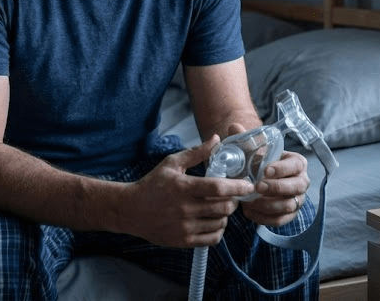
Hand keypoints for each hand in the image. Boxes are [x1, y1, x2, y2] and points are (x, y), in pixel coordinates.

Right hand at [121, 135, 254, 247]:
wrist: (130, 210)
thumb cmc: (153, 183)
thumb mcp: (172, 164)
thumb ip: (196, 153)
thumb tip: (217, 139)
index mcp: (184, 187)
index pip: (218, 188)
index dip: (238, 186)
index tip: (248, 184)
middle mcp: (185, 209)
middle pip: (223, 207)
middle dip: (234, 201)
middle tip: (233, 196)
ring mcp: (184, 227)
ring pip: (220, 223)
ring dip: (226, 215)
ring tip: (221, 207)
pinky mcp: (183, 241)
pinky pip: (212, 239)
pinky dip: (218, 230)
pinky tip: (214, 221)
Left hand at [228, 124, 310, 226]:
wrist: (260, 180)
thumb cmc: (259, 163)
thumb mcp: (252, 151)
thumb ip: (244, 139)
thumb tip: (233, 126)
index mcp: (297, 163)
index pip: (295, 166)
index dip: (282, 169)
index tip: (265, 170)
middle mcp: (302, 182)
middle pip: (296, 187)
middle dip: (276, 188)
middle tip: (257, 187)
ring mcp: (298, 200)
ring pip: (289, 206)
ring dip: (268, 205)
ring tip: (249, 201)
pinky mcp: (290, 215)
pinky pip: (281, 220)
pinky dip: (265, 218)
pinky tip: (249, 212)